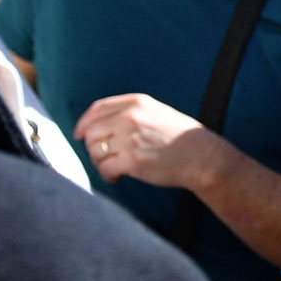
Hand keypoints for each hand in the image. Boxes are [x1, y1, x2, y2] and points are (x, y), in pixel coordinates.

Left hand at [74, 93, 227, 191]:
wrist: (202, 156)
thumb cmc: (181, 136)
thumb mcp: (157, 112)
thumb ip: (131, 112)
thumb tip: (102, 124)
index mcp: (136, 103)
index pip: (97, 109)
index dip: (83, 123)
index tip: (79, 134)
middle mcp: (130, 118)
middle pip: (91, 131)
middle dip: (91, 147)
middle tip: (102, 157)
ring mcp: (130, 139)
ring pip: (95, 151)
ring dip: (98, 162)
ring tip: (112, 169)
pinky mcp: (132, 161)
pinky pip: (105, 168)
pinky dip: (106, 175)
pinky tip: (116, 177)